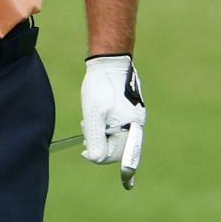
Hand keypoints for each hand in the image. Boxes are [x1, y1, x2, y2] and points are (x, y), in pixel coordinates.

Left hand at [81, 55, 145, 188]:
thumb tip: (96, 158)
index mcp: (131, 128)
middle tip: (85, 131)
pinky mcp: (130, 111)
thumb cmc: (101, 87)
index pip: (116, 155)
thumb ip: (96, 139)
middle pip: (117, 148)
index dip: (99, 157)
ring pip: (116, 137)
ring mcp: (134, 117)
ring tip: (89, 121)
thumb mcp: (94, 115)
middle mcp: (136, 125)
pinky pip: (118, 126)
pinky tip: (96, 115)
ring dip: (100, 134)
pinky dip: (105, 125)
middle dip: (99, 143)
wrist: (110, 62)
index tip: (84, 152)